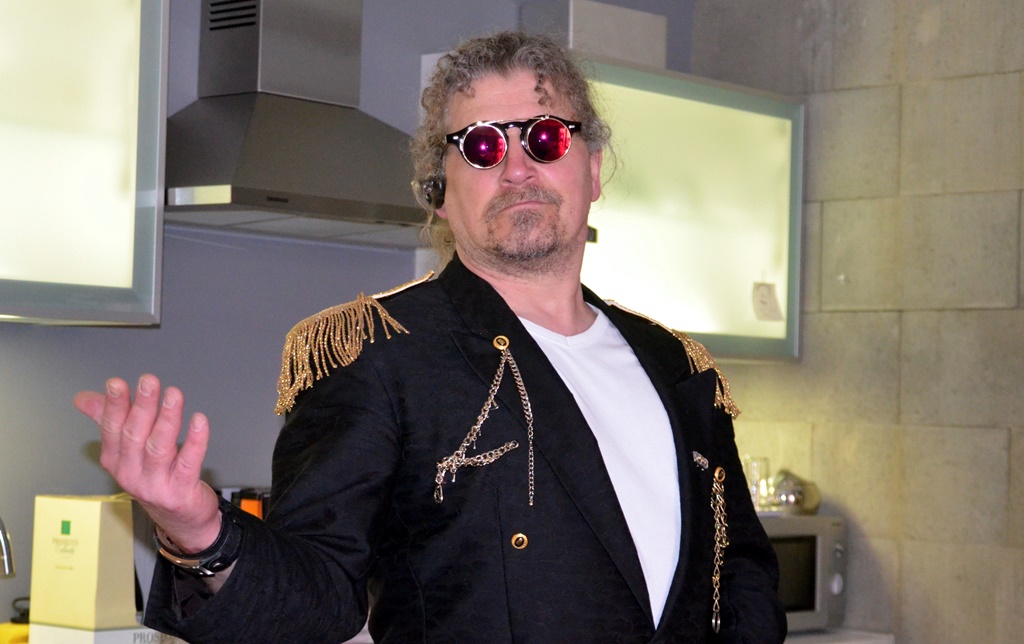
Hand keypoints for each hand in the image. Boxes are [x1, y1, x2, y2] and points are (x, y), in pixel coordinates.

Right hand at [74, 374, 221, 552]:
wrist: (180, 518)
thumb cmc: (156, 477)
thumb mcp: (129, 451)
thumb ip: (108, 420)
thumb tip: (83, 398)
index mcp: (116, 461)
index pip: (112, 429)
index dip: (114, 406)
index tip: (117, 383)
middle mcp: (131, 473)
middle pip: (134, 436)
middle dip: (142, 407)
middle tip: (149, 381)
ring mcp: (155, 484)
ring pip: (159, 448)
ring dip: (167, 419)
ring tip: (174, 395)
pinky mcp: (180, 491)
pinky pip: (188, 463)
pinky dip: (194, 441)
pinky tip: (199, 421)